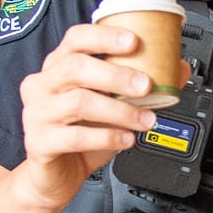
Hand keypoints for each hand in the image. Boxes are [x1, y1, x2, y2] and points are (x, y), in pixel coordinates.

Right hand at [15, 24, 188, 208]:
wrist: (56, 175)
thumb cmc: (82, 134)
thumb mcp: (112, 105)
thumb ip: (139, 86)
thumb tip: (176, 69)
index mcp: (58, 67)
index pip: (75, 39)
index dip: (104, 36)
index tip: (133, 41)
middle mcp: (42, 85)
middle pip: (75, 67)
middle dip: (116, 74)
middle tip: (146, 86)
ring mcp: (37, 113)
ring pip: (79, 102)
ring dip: (120, 110)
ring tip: (145, 119)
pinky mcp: (39, 142)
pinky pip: (75, 137)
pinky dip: (107, 137)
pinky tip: (125, 139)